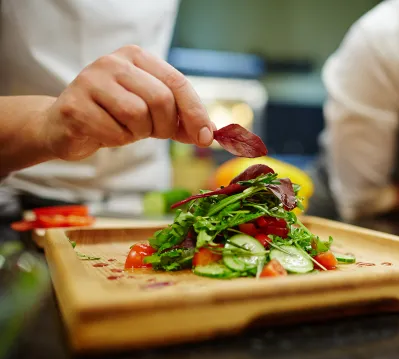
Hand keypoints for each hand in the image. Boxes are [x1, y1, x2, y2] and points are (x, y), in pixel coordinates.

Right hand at [39, 45, 215, 160]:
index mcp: (137, 57)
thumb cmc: (115, 116)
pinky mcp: (75, 106)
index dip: (196, 113)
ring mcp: (90, 81)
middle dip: (165, 126)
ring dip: (138, 133)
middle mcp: (113, 62)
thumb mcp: (152, 114)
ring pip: (137, 115)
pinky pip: (114, 132)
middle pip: (161, 99)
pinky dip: (118, 140)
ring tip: (125, 129)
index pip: (178, 82)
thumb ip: (181, 120)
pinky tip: (105, 132)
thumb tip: (210, 133)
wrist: (66, 125)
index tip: (207, 138)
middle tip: (153, 132)